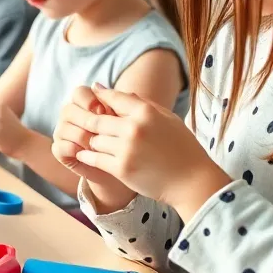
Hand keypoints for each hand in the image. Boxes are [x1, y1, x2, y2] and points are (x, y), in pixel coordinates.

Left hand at [57, 84, 229, 217]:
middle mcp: (134, 128)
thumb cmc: (182, 148)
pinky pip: (94, 158)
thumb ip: (142, 104)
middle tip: (80, 121)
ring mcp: (127, 149)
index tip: (92, 95)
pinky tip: (84, 154)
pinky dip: (86, 156)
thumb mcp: (168, 119)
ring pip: (94, 139)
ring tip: (86, 140)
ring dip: (90, 141)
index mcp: (146, 112)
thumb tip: (116, 91)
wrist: (191, 182)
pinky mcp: (122, 169)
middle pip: (96, 119)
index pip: (113, 97)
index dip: (100, 96)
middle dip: (88, 121)